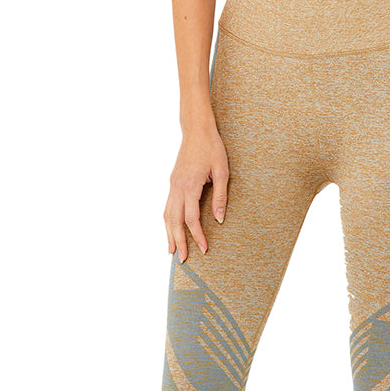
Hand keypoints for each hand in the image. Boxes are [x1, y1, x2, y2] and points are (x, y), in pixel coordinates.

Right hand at [164, 127, 229, 261]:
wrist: (197, 130)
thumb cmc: (212, 148)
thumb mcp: (223, 172)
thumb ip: (220, 197)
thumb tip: (220, 220)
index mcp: (190, 185)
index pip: (191, 218)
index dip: (197, 236)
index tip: (204, 249)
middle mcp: (177, 187)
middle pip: (174, 221)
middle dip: (178, 241)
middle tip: (183, 260)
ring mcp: (172, 184)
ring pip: (166, 214)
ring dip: (169, 233)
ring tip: (172, 250)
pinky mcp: (172, 182)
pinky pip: (167, 206)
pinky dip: (168, 221)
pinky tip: (171, 230)